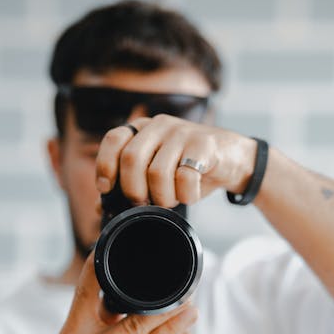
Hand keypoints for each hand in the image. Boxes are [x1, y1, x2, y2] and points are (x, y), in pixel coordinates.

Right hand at [40, 254, 197, 333]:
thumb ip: (93, 317)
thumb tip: (121, 293)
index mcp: (75, 332)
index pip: (87, 294)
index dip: (100, 271)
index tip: (123, 253)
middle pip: (132, 321)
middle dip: (163, 306)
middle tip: (185, 291)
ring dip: (174, 326)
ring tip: (192, 311)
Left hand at [95, 115, 256, 206]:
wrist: (233, 160)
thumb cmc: (189, 169)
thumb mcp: (157, 175)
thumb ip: (129, 186)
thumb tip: (99, 208)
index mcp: (142, 129)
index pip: (113, 140)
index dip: (105, 166)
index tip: (106, 189)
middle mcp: (159, 125)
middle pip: (131, 159)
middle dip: (133, 190)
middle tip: (144, 202)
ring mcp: (182, 132)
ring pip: (157, 172)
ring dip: (162, 196)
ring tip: (171, 199)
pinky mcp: (204, 144)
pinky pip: (185, 177)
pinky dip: (186, 195)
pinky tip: (190, 195)